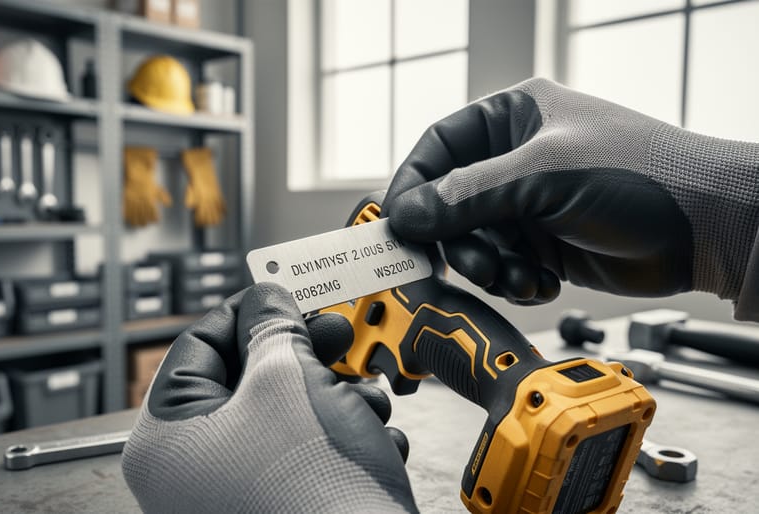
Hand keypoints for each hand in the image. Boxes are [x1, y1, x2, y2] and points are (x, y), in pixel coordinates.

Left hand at [122, 283, 416, 513]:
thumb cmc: (313, 488)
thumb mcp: (288, 379)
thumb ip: (272, 327)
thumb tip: (266, 300)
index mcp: (168, 437)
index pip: (197, 344)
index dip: (247, 311)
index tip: (285, 295)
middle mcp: (191, 473)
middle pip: (247, 382)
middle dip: (305, 357)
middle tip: (337, 335)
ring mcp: (235, 497)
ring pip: (285, 417)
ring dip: (336, 398)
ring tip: (368, 400)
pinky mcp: (280, 510)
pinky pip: (305, 458)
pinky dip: (344, 440)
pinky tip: (376, 441)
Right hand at [384, 78, 758, 304]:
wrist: (709, 227)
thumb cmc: (641, 174)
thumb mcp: (544, 175)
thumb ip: (468, 195)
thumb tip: (406, 213)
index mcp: (512, 118)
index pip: (438, 147)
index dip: (413, 186)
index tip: (398, 225)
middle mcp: (515, 160)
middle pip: (450, 203)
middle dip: (458, 240)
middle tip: (475, 263)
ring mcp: (530, 204)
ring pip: (474, 241)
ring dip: (489, 267)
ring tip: (518, 275)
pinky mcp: (544, 244)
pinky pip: (503, 266)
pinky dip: (514, 281)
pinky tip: (541, 282)